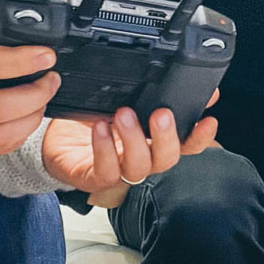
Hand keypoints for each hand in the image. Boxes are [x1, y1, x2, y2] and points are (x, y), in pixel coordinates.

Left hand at [42, 95, 219, 207]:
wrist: (56, 141)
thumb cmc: (94, 122)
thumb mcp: (128, 101)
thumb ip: (158, 95)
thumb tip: (194, 86)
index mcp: (154, 142)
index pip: (187, 145)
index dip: (200, 137)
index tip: (208, 120)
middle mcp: (142, 159)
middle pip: (167, 158)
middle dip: (167, 136)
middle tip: (160, 114)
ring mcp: (120, 171)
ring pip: (139, 166)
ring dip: (134, 139)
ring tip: (123, 114)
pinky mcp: (95, 178)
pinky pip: (106, 170)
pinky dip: (105, 148)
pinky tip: (100, 128)